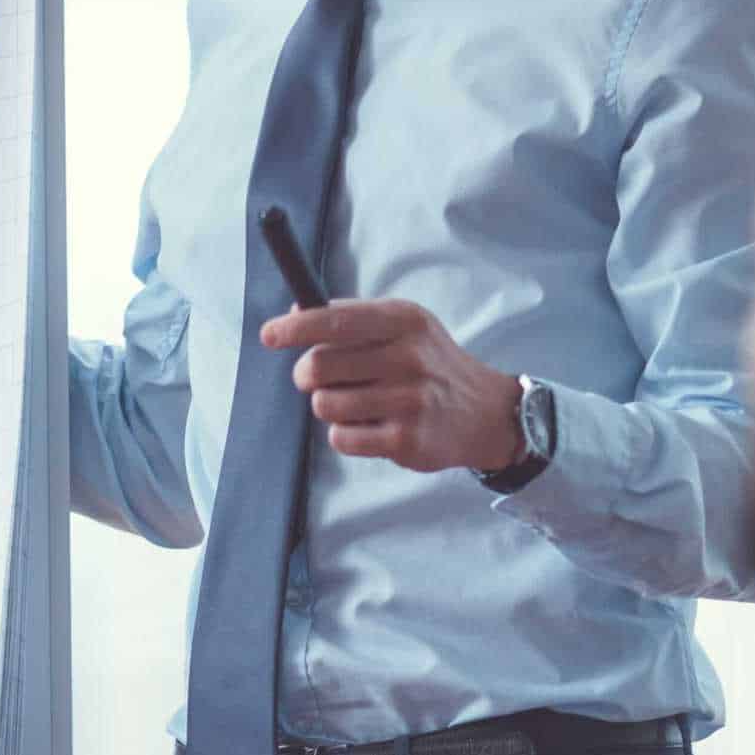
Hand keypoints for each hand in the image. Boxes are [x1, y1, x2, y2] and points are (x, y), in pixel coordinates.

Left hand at [261, 297, 520, 473]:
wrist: (486, 412)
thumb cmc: (430, 364)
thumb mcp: (404, 326)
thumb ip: (351, 318)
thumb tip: (293, 314)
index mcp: (403, 321)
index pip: (335, 320)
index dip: (295, 329)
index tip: (268, 335)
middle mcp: (408, 357)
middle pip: (318, 367)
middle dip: (307, 376)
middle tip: (319, 380)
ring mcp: (409, 401)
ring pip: (325, 405)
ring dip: (331, 406)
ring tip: (360, 403)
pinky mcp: (406, 440)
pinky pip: (341, 438)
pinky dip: (345, 434)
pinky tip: (372, 426)